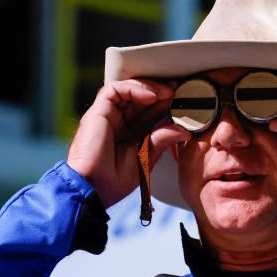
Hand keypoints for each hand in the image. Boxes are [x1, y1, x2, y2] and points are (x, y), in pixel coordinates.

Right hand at [67, 79, 190, 206]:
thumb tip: (184, 131)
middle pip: (140, 98)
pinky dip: (134, 89)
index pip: (149, 112)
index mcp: (129, 134)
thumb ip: (162, 140)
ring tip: (168, 93)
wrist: (93, 188)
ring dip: (150, 87)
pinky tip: (151, 96)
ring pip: (128, 89)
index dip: (165, 105)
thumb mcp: (146, 158)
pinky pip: (115, 90)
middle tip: (180, 91)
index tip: (184, 102)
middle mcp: (117, 122)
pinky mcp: (98, 111)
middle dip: (161, 92)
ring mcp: (107, 115)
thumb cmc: (114, 181)